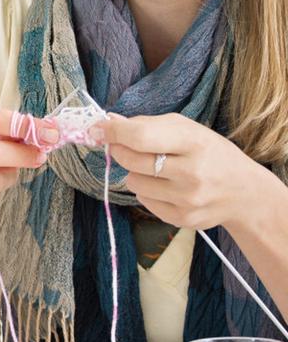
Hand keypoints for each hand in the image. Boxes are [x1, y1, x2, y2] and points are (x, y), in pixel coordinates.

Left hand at [99, 113, 264, 230]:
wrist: (243, 192)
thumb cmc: (209, 153)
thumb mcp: (187, 129)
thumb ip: (147, 125)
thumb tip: (108, 122)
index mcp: (194, 142)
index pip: (141, 137)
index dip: (113, 132)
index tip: (97, 129)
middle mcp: (191, 172)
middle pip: (131, 161)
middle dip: (119, 150)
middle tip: (121, 145)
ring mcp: (187, 199)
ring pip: (133, 182)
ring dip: (136, 173)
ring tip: (158, 170)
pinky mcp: (182, 219)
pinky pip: (143, 201)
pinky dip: (147, 192)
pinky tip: (167, 187)